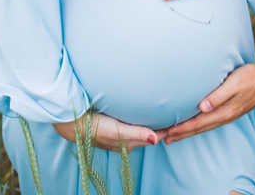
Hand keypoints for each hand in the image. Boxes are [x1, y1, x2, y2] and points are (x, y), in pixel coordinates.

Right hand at [52, 113, 166, 151]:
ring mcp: (121, 137)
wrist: (74, 125)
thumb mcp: (117, 130)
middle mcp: (128, 141)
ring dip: (152, 125)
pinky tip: (140, 115)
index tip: (181, 120)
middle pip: (151, 134)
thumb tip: (155, 140)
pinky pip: (133, 127)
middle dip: (163, 127)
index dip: (168, 128)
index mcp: (131, 141)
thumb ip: (136, 134)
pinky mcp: (114, 130)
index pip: (156, 135)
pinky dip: (140, 123)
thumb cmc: (95, 126)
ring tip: (163, 114)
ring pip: (142, 131)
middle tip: (177, 115)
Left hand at [165, 63, 254, 143]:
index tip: (167, 133)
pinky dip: (197, 125)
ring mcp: (227, 115)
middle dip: (180, 134)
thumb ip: (218, 96)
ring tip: (173, 136)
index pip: (197, 124)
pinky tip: (193, 124)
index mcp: (223, 113)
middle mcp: (224, 117)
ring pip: (202, 127)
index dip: (181, 129)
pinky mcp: (228, 110)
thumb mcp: (233, 84)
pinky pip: (208, 122)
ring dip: (187, 132)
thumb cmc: (249, 78)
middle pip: (198, 129)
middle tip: (163, 140)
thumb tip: (202, 107)